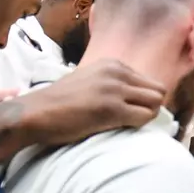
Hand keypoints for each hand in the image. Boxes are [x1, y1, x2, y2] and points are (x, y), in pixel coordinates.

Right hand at [16, 59, 163, 146]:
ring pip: (155, 103)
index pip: (148, 80)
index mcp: (112, 64)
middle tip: (135, 119)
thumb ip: (111, 82)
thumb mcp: (89, 80)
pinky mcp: (112, 109)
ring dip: (147, 116)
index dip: (144, 98)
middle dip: (151, 107)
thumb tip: (133, 95)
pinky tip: (122, 128)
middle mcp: (116, 73)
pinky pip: (144, 117)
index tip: (132, 109)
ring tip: (128, 124)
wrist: (36, 113)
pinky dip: (139, 125)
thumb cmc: (59, 102)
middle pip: (158, 90)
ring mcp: (115, 90)